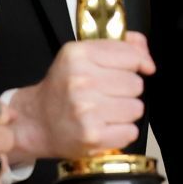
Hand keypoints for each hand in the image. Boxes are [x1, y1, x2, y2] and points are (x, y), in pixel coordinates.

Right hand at [7, 31, 153, 165]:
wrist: (36, 122)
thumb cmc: (62, 89)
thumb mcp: (81, 56)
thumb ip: (118, 47)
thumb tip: (146, 56)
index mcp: (78, 55)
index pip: (131, 56)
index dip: (138, 63)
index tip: (135, 69)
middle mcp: (81, 81)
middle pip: (136, 84)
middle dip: (126, 90)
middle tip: (107, 94)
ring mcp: (87, 110)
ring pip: (136, 108)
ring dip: (125, 112)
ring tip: (105, 111)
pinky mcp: (93, 136)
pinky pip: (131, 131)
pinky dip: (121, 131)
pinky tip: (104, 126)